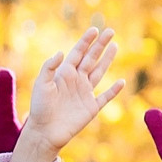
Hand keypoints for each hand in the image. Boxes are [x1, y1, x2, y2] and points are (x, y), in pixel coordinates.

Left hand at [9, 27, 124, 161]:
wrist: (45, 131)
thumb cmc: (40, 107)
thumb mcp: (41, 84)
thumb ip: (49, 67)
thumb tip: (62, 52)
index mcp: (64, 73)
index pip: (78, 53)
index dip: (86, 41)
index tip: (95, 29)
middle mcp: (76, 80)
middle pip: (91, 58)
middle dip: (100, 45)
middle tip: (110, 31)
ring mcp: (85, 93)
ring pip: (99, 72)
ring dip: (107, 60)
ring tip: (115, 46)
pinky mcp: (91, 108)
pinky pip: (105, 97)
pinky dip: (113, 90)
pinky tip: (121, 82)